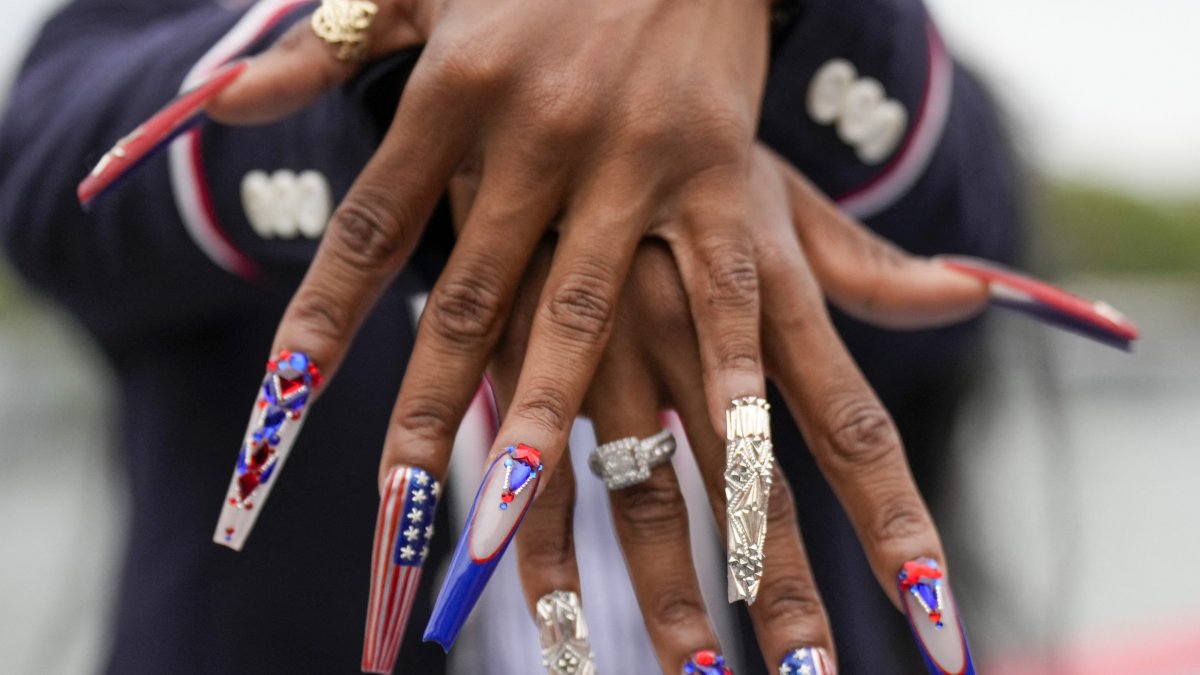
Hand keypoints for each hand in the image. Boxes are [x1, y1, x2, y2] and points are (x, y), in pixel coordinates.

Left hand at [212, 0, 780, 590]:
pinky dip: (719, 369)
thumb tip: (217, 106)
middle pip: (466, 295)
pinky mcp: (718, 170)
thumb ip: (323, 47)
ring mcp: (631, 159)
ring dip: (540, 417)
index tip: (281, 408)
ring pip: (578, 311)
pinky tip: (714, 446)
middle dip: (423, 407)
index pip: (370, 226)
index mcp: (453, 89)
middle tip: (391, 511)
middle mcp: (535, 133)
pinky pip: (715, 287)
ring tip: (504, 514)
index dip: (322, 320)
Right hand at [470, 144, 983, 672]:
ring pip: (643, 492)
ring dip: (669, 595)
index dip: (894, 517)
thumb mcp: (779, 197)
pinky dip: (547, 553)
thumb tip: (974, 295)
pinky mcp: (526, 356)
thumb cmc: (684, 163)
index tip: (935, 609)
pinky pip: (539, 472)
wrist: (554, 97)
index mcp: (766, 291)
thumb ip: (868, 265)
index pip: (849, 421)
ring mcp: (605, 347)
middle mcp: (693, 328)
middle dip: (783, 586)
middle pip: (748, 482)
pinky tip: (564, 626)